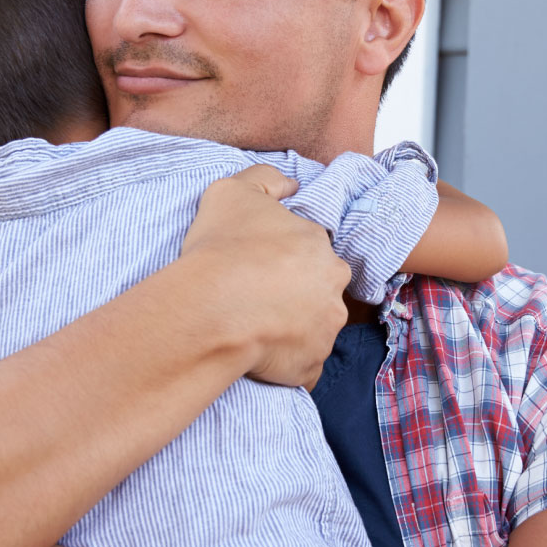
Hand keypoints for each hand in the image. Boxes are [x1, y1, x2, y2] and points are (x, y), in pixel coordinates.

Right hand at [179, 165, 349, 388]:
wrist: (213, 307)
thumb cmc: (222, 248)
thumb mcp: (234, 190)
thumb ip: (265, 179)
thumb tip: (291, 185)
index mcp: (320, 246)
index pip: (310, 252)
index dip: (283, 260)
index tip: (257, 268)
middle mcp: (333, 287)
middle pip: (319, 291)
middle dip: (296, 296)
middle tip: (257, 300)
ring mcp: (326, 330)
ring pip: (314, 329)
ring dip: (293, 330)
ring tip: (254, 329)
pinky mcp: (311, 365)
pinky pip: (302, 366)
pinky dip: (286, 364)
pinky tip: (258, 356)